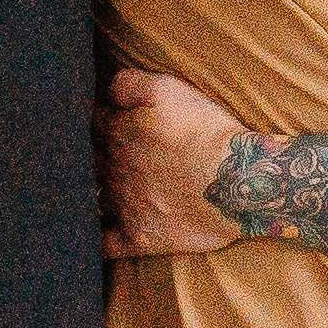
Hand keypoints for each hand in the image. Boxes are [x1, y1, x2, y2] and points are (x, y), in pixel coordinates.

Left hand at [101, 66, 253, 258]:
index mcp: (118, 133)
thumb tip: (106, 91)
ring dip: (91, 193)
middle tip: (105, 155)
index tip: (110, 120)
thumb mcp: (166, 88)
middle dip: (94, 155)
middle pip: (91, 159)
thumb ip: (128, 84)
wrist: (236, 179)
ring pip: (93, 198)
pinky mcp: (139, 236)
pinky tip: (93, 239)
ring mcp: (124, 205)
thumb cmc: (205, 131)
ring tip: (95, 191)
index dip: (103, 119)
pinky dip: (97, 242)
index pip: (96, 122)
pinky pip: (106, 244)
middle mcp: (114, 170)